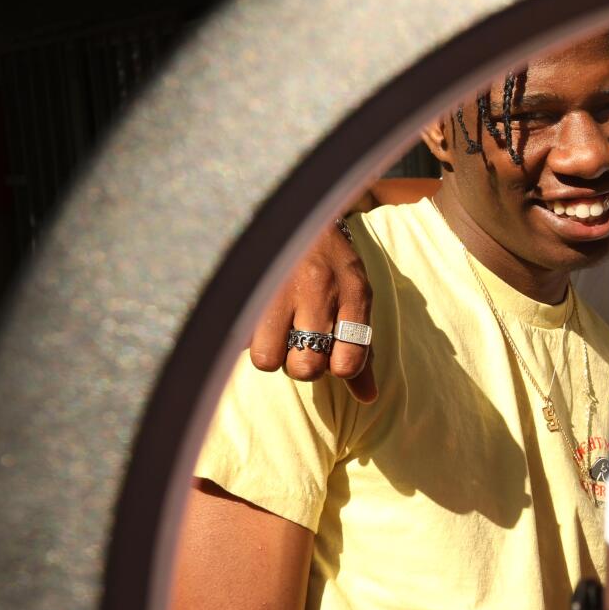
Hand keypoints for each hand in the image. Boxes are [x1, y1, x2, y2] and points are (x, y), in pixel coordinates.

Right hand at [250, 216, 374, 401]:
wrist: (299, 211)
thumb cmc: (334, 263)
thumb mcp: (358, 297)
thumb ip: (363, 349)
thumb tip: (367, 398)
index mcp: (353, 293)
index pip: (347, 363)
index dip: (341, 369)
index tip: (337, 354)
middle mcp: (317, 289)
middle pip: (305, 368)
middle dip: (304, 366)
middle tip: (305, 343)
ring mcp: (278, 286)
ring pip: (267, 359)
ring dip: (273, 354)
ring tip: (280, 334)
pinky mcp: (247, 284)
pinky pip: (241, 336)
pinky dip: (249, 335)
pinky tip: (260, 317)